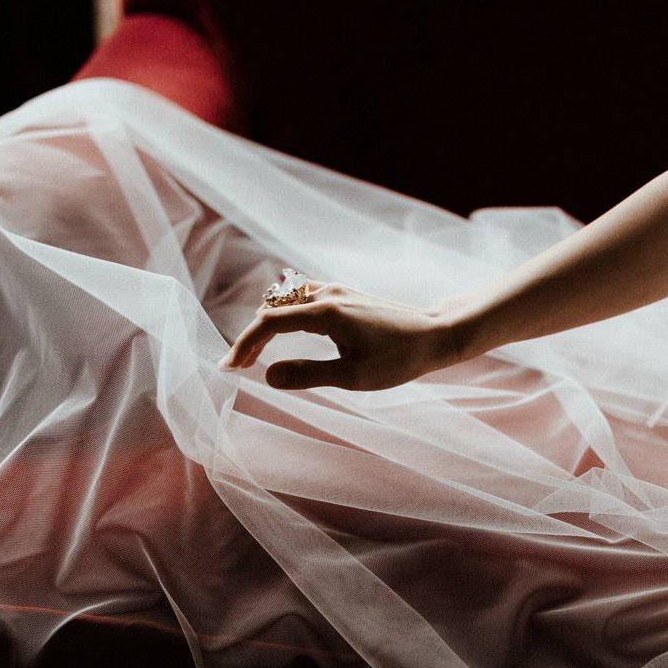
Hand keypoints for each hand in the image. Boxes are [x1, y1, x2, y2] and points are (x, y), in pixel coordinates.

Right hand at [218, 277, 467, 389]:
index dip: (244, 344)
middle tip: (240, 366)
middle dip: (252, 336)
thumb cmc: (399, 358)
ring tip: (258, 352)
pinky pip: (303, 298)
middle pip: (272, 308)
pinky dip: (286, 314)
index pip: (269, 322)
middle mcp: (328, 294)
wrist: (437, 335)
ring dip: (268, 323)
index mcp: (326, 312)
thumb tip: (269, 376)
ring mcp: (338, 291)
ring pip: (287, 299)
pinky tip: (287, 332)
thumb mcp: (353, 376)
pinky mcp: (347, 295)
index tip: (230, 368)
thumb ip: (308, 375)